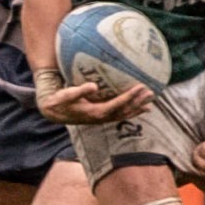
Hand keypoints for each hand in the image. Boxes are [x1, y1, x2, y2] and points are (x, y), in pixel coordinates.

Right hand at [38, 78, 152, 127]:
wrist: (53, 112)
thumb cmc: (60, 101)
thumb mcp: (67, 95)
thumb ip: (80, 91)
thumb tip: (94, 86)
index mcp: (95, 112)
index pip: (117, 104)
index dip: (129, 97)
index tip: (140, 87)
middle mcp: (101, 117)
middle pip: (124, 111)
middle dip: (138, 103)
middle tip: (151, 93)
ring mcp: (102, 119)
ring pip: (124, 115)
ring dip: (137, 109)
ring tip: (150, 103)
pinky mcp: (101, 117)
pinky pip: (119, 115)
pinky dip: (130, 111)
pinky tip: (138, 107)